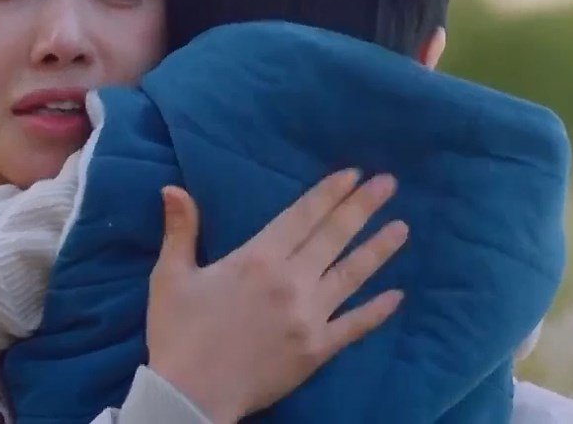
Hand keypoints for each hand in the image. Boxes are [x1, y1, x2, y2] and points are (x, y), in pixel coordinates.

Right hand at [145, 169, 407, 422]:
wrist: (191, 397)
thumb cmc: (178, 334)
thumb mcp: (170, 276)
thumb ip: (180, 229)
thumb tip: (173, 187)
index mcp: (257, 259)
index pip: (302, 216)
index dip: (329, 193)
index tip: (354, 174)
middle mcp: (291, 281)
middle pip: (333, 237)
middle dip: (362, 207)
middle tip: (389, 184)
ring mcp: (310, 317)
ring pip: (351, 275)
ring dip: (378, 249)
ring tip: (402, 228)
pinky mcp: (318, 350)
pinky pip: (354, 325)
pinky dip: (377, 310)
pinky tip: (397, 295)